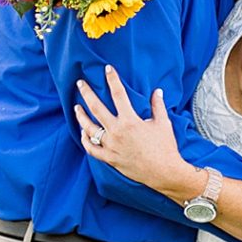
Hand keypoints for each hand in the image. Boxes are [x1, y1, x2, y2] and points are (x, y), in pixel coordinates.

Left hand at [75, 66, 189, 192]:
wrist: (164, 173)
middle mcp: (117, 132)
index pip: (118, 94)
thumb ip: (158, 106)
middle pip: (96, 108)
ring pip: (89, 128)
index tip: (107, 69)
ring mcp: (111, 146)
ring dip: (81, 116)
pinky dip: (85, 140)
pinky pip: (92, 149)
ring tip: (76, 107)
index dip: (112, 79)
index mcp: (130, 121)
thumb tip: (158, 91)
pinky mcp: (110, 159)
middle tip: (80, 84)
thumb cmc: (165, 147)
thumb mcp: (163, 124)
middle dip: (87, 93)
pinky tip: (83, 133)